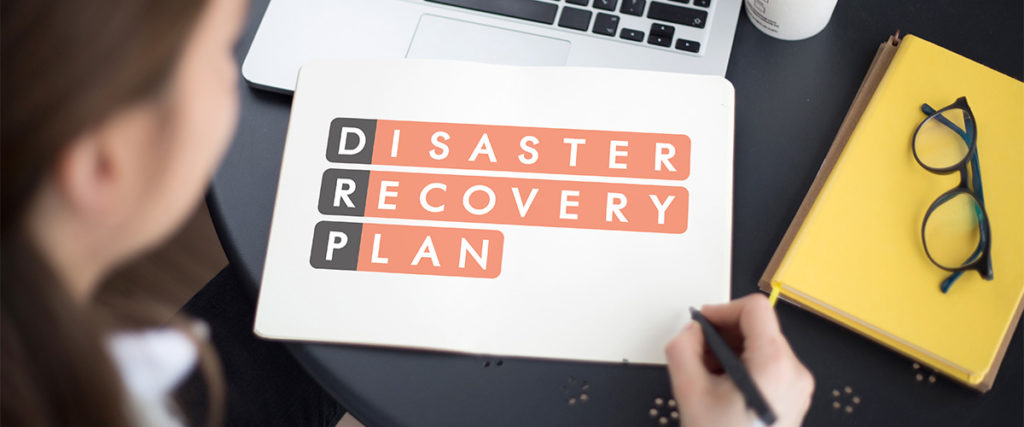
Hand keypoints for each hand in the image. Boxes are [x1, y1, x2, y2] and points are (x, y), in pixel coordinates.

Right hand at [665, 294, 813, 426]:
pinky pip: (769, 366)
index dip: (722, 310)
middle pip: (759, 327)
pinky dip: (744, 367)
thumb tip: (690, 332)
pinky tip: (723, 388)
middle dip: (723, 334)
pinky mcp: (794, 399)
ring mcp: (798, 386)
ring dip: (731, 351)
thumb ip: (683, 348)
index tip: (703, 323)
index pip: (754, 309)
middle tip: (698, 353)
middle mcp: (794, 371)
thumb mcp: (689, 392)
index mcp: (774, 364)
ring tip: (708, 375)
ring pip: (763, 347)